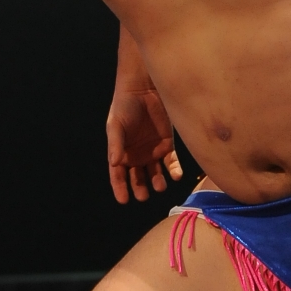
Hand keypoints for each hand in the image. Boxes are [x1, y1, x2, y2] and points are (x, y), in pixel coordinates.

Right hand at [106, 82, 182, 203]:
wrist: (144, 90)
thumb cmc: (124, 106)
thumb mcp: (116, 125)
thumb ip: (116, 144)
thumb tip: (115, 163)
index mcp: (121, 152)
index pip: (118, 175)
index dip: (120, 188)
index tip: (123, 200)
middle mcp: (136, 155)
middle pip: (137, 177)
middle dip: (139, 188)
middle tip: (143, 196)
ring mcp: (152, 151)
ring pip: (155, 173)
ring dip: (157, 181)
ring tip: (159, 187)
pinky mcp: (167, 145)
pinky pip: (171, 162)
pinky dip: (174, 170)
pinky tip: (176, 175)